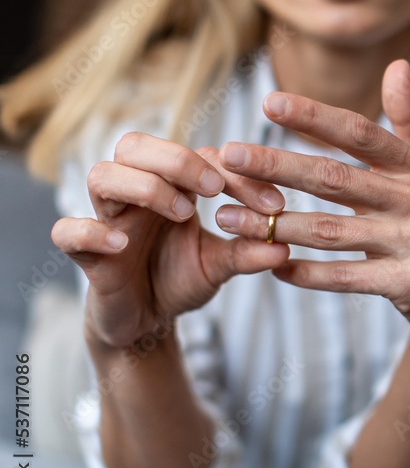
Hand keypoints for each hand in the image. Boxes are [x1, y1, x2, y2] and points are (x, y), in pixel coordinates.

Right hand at [51, 133, 289, 349]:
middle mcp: (136, 194)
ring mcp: (108, 220)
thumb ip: (247, 254)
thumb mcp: (220, 266)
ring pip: (102, 176)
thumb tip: (284, 247)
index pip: (198, 156)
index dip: (237, 174)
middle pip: (135, 146)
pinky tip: (122, 243)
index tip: (273, 204)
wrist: (145, 322)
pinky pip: (67, 232)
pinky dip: (90, 231)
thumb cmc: (180, 280)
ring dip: (145, 187)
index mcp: (172, 187)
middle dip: (177, 159)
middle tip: (215, 189)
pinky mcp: (86, 254)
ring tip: (183, 213)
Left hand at [213, 59, 409, 343]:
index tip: (269, 102)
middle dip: (278, 165)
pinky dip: (306, 273)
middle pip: (336, 179)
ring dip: (276, 225)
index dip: (315, 117)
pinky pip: (345, 277)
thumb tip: (398, 65)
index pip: (361, 133)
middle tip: (228, 156)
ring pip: (331, 231)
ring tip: (229, 218)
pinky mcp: (409, 283)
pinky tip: (272, 265)